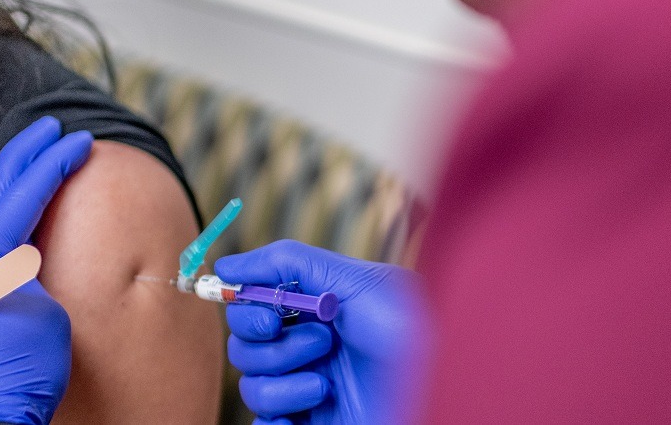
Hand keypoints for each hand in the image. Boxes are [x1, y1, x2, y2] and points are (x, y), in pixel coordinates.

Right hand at [215, 240, 431, 424]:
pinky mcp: (311, 424)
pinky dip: (274, 421)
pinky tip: (304, 415)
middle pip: (243, 346)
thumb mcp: (356, 281)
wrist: (444, 393)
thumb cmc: (410, 333)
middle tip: (321, 343)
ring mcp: (307, 388)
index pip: (250, 305)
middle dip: (273, 346)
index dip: (248, 309)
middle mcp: (307, 347)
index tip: (270, 317)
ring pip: (251, 387)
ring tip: (327, 383)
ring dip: (282, 384)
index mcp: (314, 309)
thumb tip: (226, 264)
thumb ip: (288, 262)